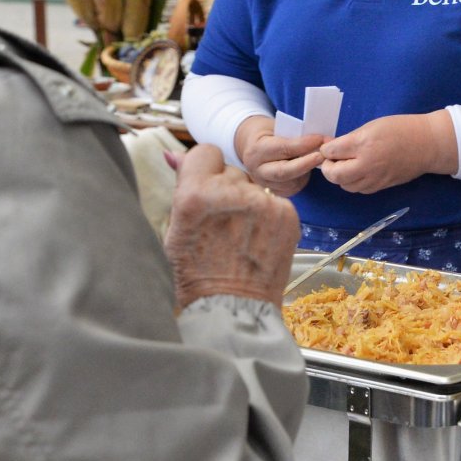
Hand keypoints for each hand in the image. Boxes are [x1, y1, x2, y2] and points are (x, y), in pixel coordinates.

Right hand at [163, 143, 299, 308]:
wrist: (233, 308)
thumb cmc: (196, 275)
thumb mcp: (176, 229)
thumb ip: (182, 187)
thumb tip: (172, 153)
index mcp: (194, 194)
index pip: (205, 152)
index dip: (205, 169)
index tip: (206, 187)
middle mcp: (230, 192)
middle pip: (232, 171)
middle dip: (227, 190)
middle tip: (221, 223)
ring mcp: (263, 203)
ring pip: (254, 187)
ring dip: (249, 203)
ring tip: (240, 236)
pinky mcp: (287, 214)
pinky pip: (275, 203)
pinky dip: (269, 217)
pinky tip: (257, 241)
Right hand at [236, 115, 324, 196]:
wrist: (252, 147)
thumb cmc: (269, 134)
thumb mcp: (276, 128)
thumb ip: (293, 135)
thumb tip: (319, 139)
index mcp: (256, 150)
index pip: (283, 149)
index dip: (304, 144)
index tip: (321, 139)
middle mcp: (258, 170)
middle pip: (285, 171)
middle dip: (307, 163)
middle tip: (324, 155)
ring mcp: (264, 184)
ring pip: (291, 182)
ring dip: (308, 171)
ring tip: (320, 159)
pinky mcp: (274, 192)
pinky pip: (293, 188)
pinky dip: (304, 178)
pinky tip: (310, 169)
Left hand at [318, 112, 455, 193]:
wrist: (428, 144)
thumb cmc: (401, 128)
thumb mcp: (373, 126)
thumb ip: (351, 139)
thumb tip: (333, 148)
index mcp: (363, 144)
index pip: (331, 152)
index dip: (325, 148)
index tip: (327, 145)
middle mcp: (367, 164)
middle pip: (334, 175)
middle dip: (328, 167)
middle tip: (331, 159)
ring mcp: (375, 178)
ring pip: (346, 186)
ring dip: (340, 177)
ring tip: (345, 166)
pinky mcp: (382, 186)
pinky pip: (360, 189)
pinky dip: (354, 182)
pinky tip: (359, 172)